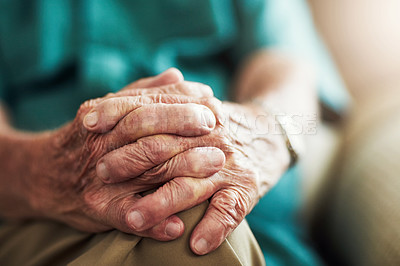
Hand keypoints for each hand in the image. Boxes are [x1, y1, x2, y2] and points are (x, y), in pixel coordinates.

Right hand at [22, 70, 224, 240]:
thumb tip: (178, 75)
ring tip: (214, 170)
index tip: (211, 105)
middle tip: (219, 133)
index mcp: (105, 115)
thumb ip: (142, 91)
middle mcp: (102, 143)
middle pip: (148, 133)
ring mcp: (100, 178)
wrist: (45, 174)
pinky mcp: (99, 208)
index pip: (147, 104)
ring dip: (182, 171)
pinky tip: (178, 225)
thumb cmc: (87, 138)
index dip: (180, 105)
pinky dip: (155, 221)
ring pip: (145, 172)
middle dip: (185, 131)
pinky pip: (128, 215)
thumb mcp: (108, 108)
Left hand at [98, 101, 289, 254]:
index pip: (152, 106)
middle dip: (130, 160)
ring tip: (132, 219)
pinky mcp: (246, 187)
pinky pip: (229, 210)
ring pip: (191, 185)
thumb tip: (115, 99)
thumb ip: (161, 98)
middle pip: (166, 147)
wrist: (270, 132)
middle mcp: (211, 135)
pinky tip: (196, 245)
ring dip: (161, 204)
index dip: (117, 111)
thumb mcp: (195, 103)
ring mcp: (229, 164)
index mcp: (196, 110)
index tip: (87, 122)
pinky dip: (214, 228)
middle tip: (100, 173)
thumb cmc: (220, 124)